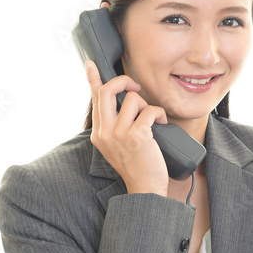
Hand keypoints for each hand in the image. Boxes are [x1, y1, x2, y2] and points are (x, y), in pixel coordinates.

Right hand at [85, 60, 170, 195]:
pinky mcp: (137, 136)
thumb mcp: (118, 145)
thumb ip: (115, 125)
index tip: (91, 65)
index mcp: (99, 134)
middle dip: (124, 81)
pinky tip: (161, 125)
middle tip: (135, 87)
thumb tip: (124, 102)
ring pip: (133, 99)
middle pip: (107, 91)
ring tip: (152, 120)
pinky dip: (159, 114)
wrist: (145, 188)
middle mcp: (105, 132)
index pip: (94, 100)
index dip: (93, 79)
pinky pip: (150, 111)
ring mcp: (119, 134)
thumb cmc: (137, 166)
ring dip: (147, 105)